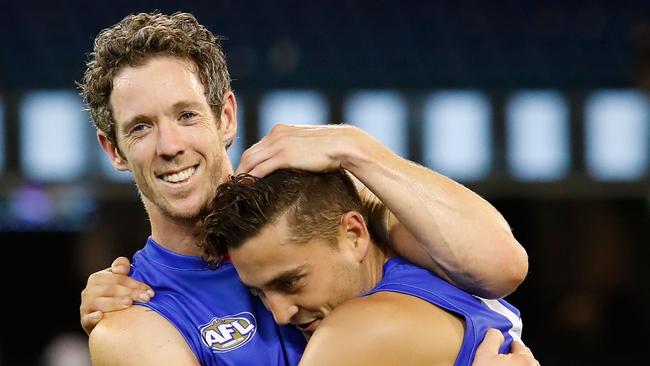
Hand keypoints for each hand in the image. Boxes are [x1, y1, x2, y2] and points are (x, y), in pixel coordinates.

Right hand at [80, 257, 153, 334]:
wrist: (103, 321)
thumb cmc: (115, 296)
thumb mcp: (118, 280)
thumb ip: (121, 267)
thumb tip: (121, 268)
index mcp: (98, 278)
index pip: (118, 278)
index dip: (135, 283)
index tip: (150, 291)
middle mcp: (90, 290)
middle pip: (111, 289)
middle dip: (130, 292)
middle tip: (146, 298)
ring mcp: (86, 305)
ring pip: (99, 302)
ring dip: (114, 302)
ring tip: (129, 303)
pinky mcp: (84, 320)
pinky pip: (87, 318)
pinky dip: (93, 317)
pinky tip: (100, 316)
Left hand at [235, 124, 364, 176]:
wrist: (344, 144)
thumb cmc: (332, 148)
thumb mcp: (308, 145)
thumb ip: (296, 149)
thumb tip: (294, 162)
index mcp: (281, 130)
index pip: (257, 146)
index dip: (248, 161)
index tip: (243, 174)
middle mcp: (276, 134)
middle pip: (249, 152)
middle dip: (239, 169)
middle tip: (232, 184)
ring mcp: (279, 144)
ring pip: (250, 160)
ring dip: (241, 175)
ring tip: (235, 189)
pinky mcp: (284, 156)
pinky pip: (260, 169)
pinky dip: (250, 178)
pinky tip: (246, 188)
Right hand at [473, 329, 539, 365]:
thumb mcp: (484, 354)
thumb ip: (492, 338)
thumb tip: (496, 331)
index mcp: (525, 359)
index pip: (517, 344)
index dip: (505, 346)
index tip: (498, 351)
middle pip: (523, 356)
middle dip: (512, 356)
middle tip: (498, 361)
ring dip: (515, 365)